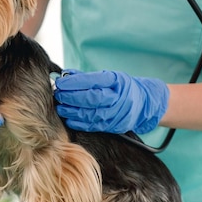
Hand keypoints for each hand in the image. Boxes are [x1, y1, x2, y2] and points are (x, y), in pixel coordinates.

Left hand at [54, 70, 168, 133]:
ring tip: (60, 107)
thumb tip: (64, 75)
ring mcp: (116, 113)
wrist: (143, 103)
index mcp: (115, 81)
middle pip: (91, 98)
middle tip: (58, 95)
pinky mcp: (113, 125)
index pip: (92, 81)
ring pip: (91, 114)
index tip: (60, 83)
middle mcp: (117, 97)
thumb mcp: (109, 77)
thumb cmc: (120, 87)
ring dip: (72, 111)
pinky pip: (93, 125)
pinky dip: (79, 123)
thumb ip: (87, 77)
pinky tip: (69, 119)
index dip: (74, 83)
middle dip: (71, 97)